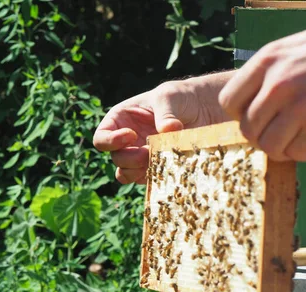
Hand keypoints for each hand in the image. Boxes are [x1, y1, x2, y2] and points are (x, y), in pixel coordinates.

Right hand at [94, 72, 232, 183]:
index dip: (111, 141)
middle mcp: (127, 141)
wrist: (204, 110)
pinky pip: (146, 181)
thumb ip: (165, 114)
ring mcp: (140, 157)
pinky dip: (153, 178)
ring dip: (138, 171)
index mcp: (121, 120)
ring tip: (156, 161)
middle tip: (147, 153)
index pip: (102, 137)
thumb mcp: (169, 97)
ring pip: (126, 174)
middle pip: (116, 158)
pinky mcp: (155, 169)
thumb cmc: (181, 97)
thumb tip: (167, 131)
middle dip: (129, 159)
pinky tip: (165, 168)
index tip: (131, 135)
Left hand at [218, 2, 305, 161]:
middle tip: (282, 136)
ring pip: (269, 146)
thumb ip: (269, 76)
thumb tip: (252, 107)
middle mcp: (278, 83)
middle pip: (248, 129)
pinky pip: (297, 153)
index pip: (228, 102)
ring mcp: (301, 104)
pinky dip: (304, 154)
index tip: (261, 118)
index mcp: (267, 60)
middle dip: (262, 138)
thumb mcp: (294, 48)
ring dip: (282, 150)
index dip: (242, 115)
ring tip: (298, 142)